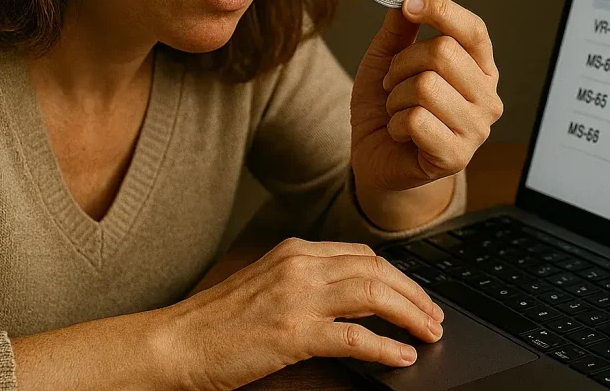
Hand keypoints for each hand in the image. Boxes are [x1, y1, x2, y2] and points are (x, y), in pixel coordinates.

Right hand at [158, 237, 444, 390]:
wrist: (175, 342)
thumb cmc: (218, 321)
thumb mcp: (269, 286)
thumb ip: (311, 284)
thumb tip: (360, 299)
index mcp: (295, 252)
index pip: (363, 255)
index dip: (398, 276)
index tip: (417, 296)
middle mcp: (300, 266)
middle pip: (377, 270)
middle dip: (414, 294)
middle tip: (434, 317)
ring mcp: (297, 298)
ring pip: (374, 295)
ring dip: (410, 315)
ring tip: (429, 333)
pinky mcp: (292, 333)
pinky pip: (355, 338)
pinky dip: (386, 348)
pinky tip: (402, 356)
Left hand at [351, 0, 502, 192]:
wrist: (376, 157)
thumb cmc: (386, 107)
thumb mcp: (386, 60)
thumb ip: (399, 30)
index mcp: (480, 68)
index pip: (474, 30)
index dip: (441, 11)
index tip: (410, 5)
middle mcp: (487, 97)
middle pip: (444, 53)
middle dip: (402, 63)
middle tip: (391, 81)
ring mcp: (477, 129)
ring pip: (426, 86)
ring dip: (396, 97)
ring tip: (397, 110)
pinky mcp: (457, 157)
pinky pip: (416, 120)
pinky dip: (396, 124)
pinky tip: (401, 133)